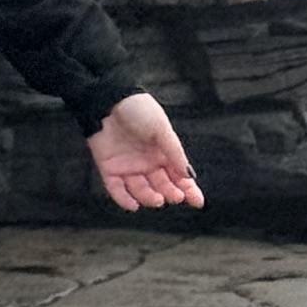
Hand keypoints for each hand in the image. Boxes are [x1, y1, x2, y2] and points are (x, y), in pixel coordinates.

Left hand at [88, 92, 202, 213]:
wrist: (108, 101)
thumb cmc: (138, 110)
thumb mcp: (162, 129)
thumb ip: (175, 152)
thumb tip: (189, 174)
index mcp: (162, 153)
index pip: (178, 176)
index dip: (189, 189)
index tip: (197, 202)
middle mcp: (146, 162)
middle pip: (162, 186)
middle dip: (170, 193)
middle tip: (175, 196)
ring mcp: (128, 167)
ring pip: (141, 190)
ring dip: (150, 197)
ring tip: (158, 199)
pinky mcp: (109, 169)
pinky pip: (117, 189)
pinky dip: (124, 200)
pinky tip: (134, 205)